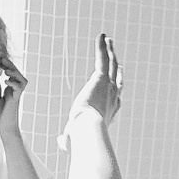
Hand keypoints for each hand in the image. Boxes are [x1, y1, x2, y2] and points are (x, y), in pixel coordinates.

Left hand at [0, 56, 28, 130]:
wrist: (5, 127)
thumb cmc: (1, 115)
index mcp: (10, 89)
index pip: (11, 74)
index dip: (6, 66)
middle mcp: (15, 91)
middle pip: (17, 74)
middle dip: (10, 65)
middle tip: (2, 59)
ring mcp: (17, 95)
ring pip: (22, 79)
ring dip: (15, 73)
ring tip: (6, 70)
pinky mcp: (16, 100)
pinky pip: (19, 89)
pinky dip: (14, 83)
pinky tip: (6, 81)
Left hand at [60, 33, 122, 148]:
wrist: (87, 130)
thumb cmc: (80, 138)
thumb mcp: (73, 138)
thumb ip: (68, 138)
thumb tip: (61, 142)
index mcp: (110, 110)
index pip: (116, 95)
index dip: (117, 85)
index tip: (117, 79)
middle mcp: (114, 97)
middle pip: (118, 77)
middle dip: (117, 65)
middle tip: (116, 57)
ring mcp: (109, 86)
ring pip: (112, 64)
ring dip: (110, 51)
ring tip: (109, 40)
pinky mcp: (101, 78)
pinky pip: (103, 58)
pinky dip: (102, 46)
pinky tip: (102, 36)